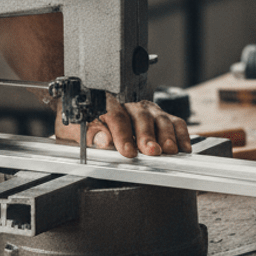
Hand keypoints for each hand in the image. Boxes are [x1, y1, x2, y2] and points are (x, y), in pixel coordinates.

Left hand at [55, 97, 191, 158]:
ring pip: (159, 117)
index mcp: (104, 103)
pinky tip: (182, 147)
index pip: (115, 115)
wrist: (86, 121)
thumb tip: (103, 139)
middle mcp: (128, 105)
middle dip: (147, 135)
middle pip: (140, 115)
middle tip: (151, 152)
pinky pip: (174, 121)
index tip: (127, 151)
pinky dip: (181, 134)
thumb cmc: (81, 126)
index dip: (122, 133)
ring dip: (165, 135)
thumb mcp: (73, 131)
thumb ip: (87, 134)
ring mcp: (146, 110)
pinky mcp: (159, 118)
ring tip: (168, 150)